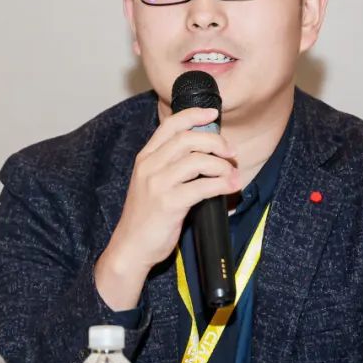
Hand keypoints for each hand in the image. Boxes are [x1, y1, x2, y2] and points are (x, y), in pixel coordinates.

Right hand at [94, 107, 240, 310]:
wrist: (130, 248)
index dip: (194, 115)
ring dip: (222, 165)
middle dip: (215, 141)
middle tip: (230, 152)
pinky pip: (203, 186)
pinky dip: (222, 184)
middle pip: (188, 138)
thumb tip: (205, 154)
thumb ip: (171, 166)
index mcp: (145, 158)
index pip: (170, 125)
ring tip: (232, 174)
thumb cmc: (146, 218)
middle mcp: (149, 166)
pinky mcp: (169, 203)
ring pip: (197, 160)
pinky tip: (231, 187)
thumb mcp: (151, 183)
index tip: (213, 114)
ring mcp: (158, 184)